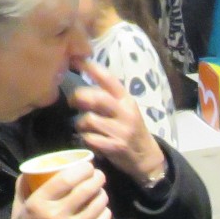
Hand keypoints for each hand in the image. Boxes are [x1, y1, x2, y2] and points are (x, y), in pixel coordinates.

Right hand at [6, 161, 109, 218]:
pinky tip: (100, 208)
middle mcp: (58, 215)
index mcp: (40, 203)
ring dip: (102, 193)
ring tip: (99, 191)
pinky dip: (104, 210)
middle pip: (87, 188)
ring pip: (98, 202)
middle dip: (97, 177)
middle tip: (97, 175)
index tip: (87, 165)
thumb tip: (37, 165)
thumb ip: (25, 184)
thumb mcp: (19, 206)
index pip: (66, 178)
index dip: (82, 168)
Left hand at [70, 58, 166, 184]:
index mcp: (126, 99)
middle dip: (79, 97)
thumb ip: (108, 97)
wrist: (146, 157)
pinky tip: (90, 139)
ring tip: (84, 126)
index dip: (90, 68)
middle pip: (96, 98)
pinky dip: (85, 139)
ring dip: (80, 123)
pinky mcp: (115, 147)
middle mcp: (125, 112)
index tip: (75, 60)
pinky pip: (90, 139)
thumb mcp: (125, 109)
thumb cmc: (130, 129)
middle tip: (73, 101)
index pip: (108, 78)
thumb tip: (82, 86)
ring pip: (88, 120)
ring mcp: (121, 130)